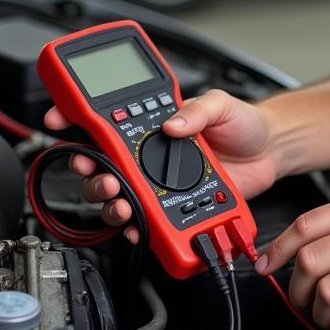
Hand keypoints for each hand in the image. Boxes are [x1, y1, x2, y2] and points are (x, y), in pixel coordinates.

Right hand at [44, 89, 279, 241]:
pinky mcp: (173, 206)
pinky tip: (138, 225)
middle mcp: (149, 153)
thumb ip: (198, 109)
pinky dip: (135, 226)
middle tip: (101, 174)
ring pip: (117, 195)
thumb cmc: (243, 123)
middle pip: (102, 163)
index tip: (58, 119)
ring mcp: (159, 181)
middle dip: (90, 170)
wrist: (271, 151)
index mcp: (154, 123)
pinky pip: (145, 220)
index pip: (105, 119)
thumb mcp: (221, 103)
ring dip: (110, 201)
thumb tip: (174, 123)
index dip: (75, 117)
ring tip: (122, 203)